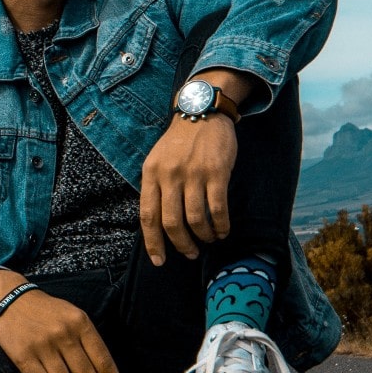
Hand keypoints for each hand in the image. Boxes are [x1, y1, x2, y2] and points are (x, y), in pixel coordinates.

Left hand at [140, 112, 237, 265]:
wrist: (202, 111)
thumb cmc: (179, 142)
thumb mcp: (157, 160)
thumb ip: (156, 187)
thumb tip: (158, 225)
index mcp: (151, 173)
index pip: (148, 216)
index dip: (153, 242)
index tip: (159, 261)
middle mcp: (170, 175)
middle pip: (172, 222)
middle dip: (181, 244)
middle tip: (190, 253)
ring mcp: (193, 173)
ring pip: (195, 219)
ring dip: (203, 236)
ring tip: (208, 240)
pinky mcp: (216, 172)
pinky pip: (217, 208)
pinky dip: (221, 225)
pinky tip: (223, 230)